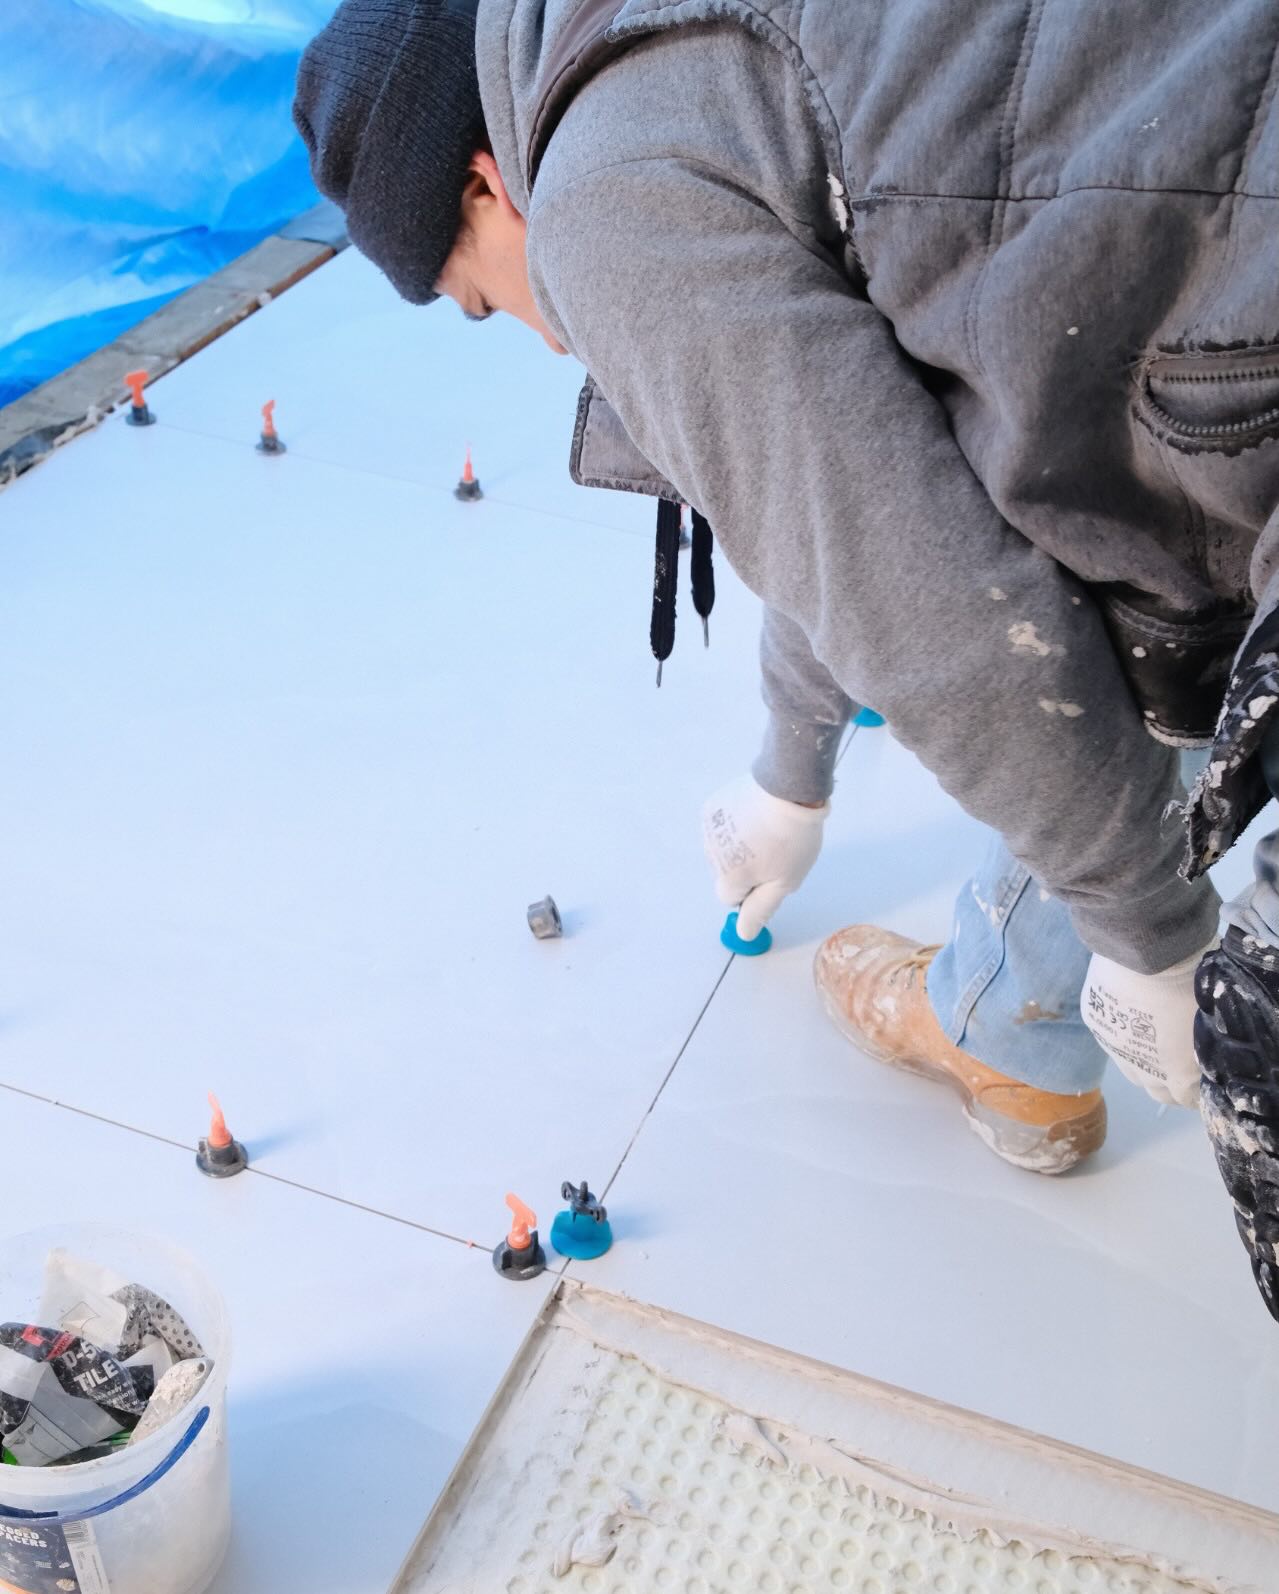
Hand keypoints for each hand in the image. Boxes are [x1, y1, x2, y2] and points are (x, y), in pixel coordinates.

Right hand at [701, 774, 827, 939]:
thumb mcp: (785, 882)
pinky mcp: (712, 806)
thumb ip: (760, 909)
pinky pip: (720, 825)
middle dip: (745, 866)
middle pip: (725, 873)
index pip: (730, 897)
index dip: (752, 889)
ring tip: (766, 828)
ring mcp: (709, 828)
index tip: (771, 873)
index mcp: (729, 877)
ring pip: (722, 849)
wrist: (789, 787)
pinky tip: (754, 813)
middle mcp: (711, 855)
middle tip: (773, 850)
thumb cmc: (792, 840)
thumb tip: (744, 933)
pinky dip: (734, 823)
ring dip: (738, 844)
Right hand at [1080, 948, 1209, 1106]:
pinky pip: (1110, 1036)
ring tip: (1154, 1039)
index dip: (1196, 1090)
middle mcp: (1141, 1067)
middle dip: (1169, 1082)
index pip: (1186, 1098)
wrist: (1147, 949)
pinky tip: (1131, 1013)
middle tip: (1180, 1059)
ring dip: (1142, 1061)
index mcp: (1178, 1071)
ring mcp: (1113, 1044)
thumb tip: (1205, 1047)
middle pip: (1155, 1090)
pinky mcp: (1093, 1020)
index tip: (1203, 1077)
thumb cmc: (1193, 980)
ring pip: (1129, 1067)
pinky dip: (1121, 1032)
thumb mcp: (1212, 1017)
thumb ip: (1207, 1042)